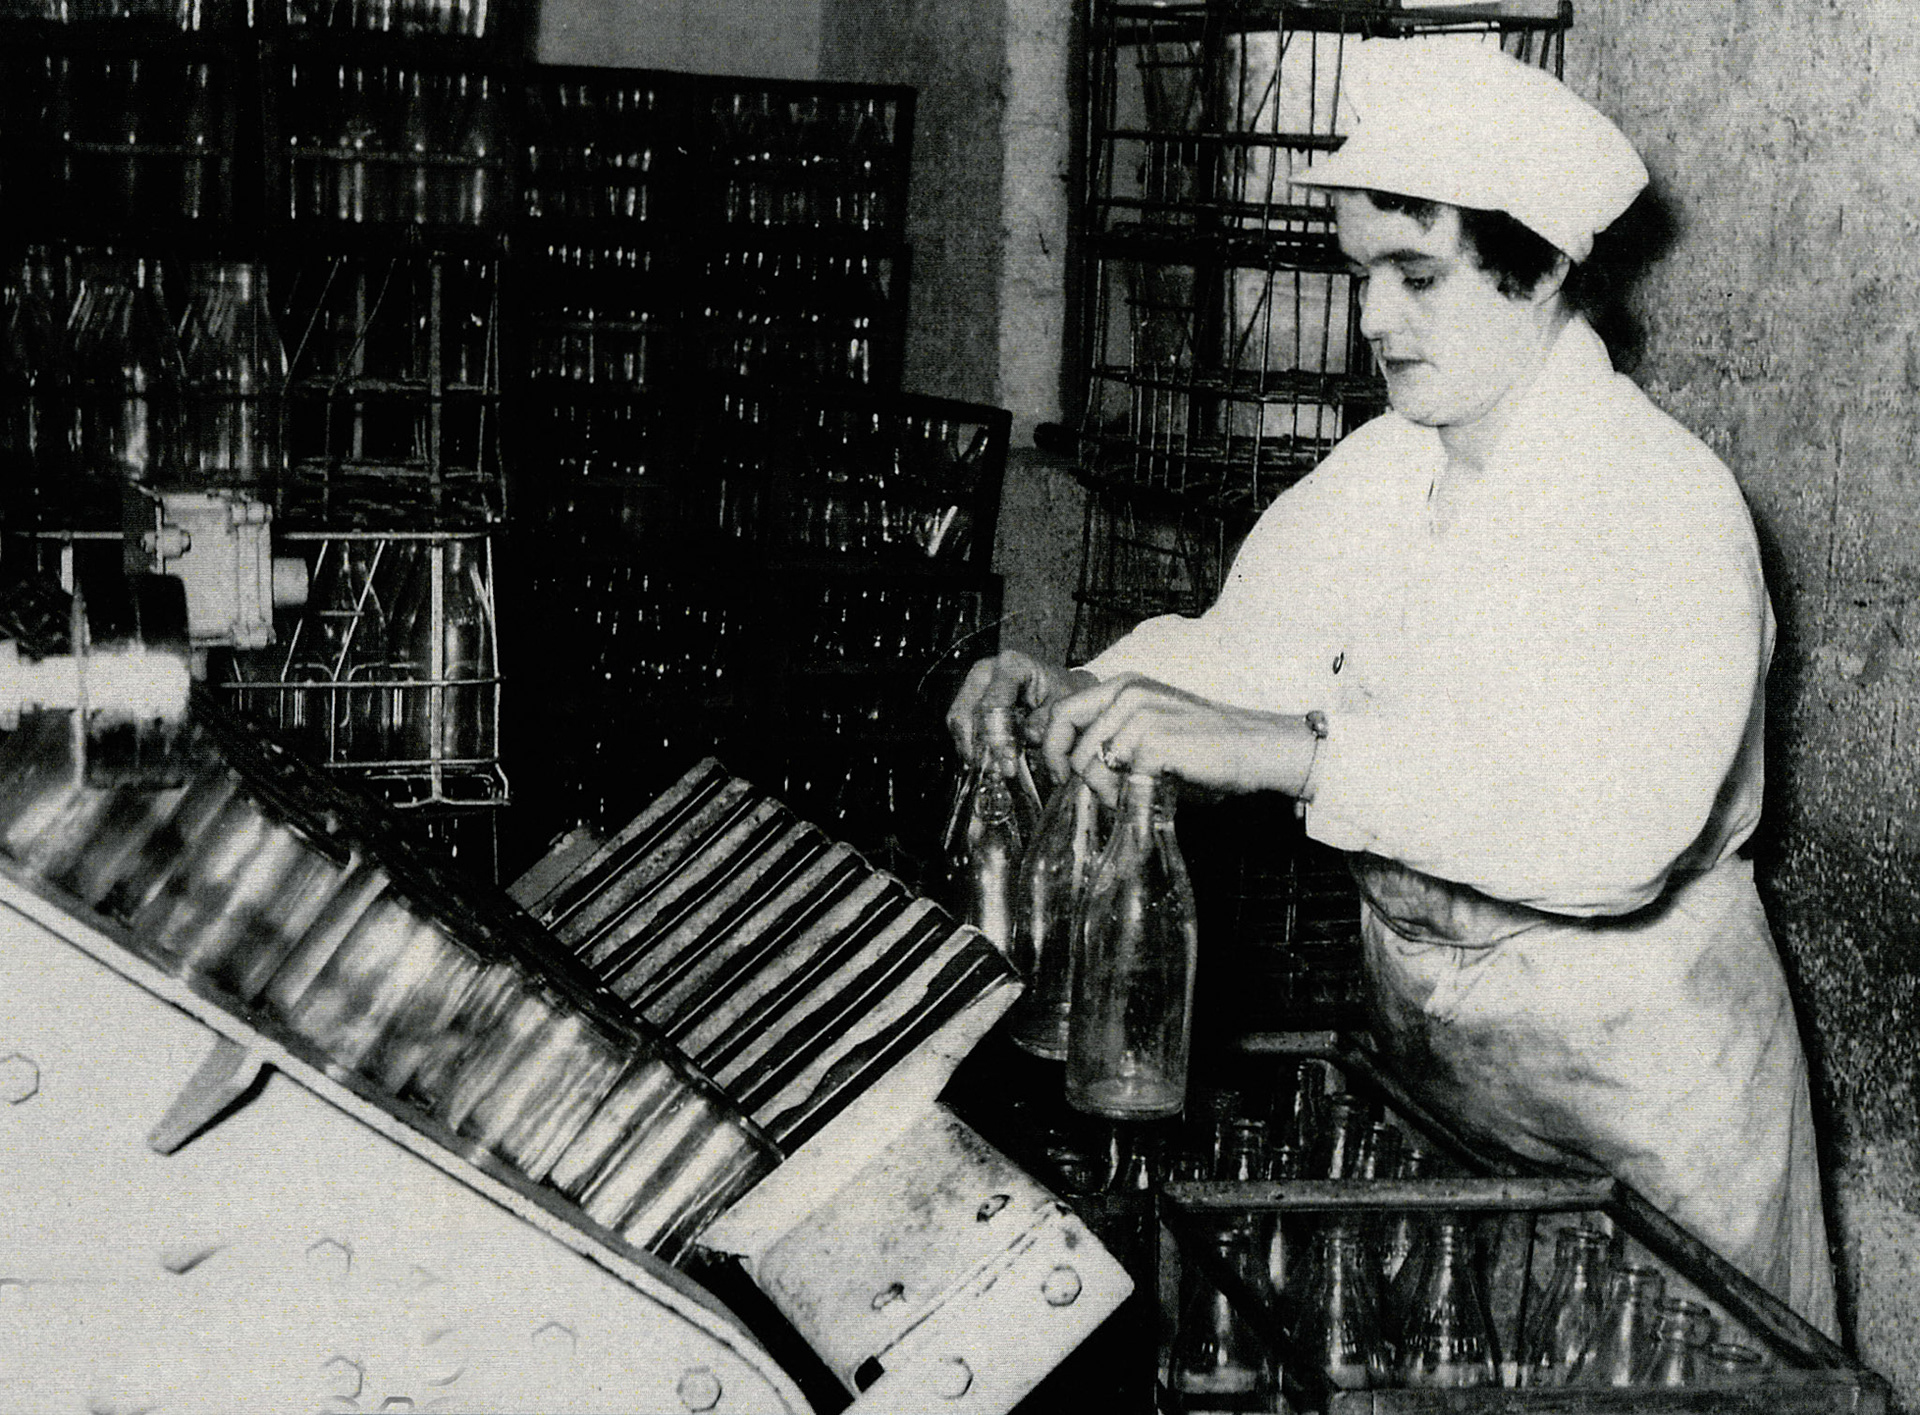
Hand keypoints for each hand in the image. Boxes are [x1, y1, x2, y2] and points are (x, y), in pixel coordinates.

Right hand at [945, 650, 1095, 766]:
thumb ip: (1044, 723)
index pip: (993, 704)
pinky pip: (960, 728)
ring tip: (993, 770)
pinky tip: (988, 762)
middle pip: (967, 712)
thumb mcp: (1062, 704)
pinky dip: (971, 747)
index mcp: (1011, 665)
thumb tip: (1024, 741)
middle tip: (996, 770)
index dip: (998, 737)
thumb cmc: (1060, 691)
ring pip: (959, 722)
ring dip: (972, 749)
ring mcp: (973, 684)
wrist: (1058, 685)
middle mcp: (986, 671)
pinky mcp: (968, 700)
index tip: (1008, 762)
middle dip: (979, 746)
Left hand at [1039, 673, 1320, 804]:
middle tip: (1098, 796)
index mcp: (1125, 686)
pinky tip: (1148, 797)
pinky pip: (1116, 779)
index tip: (1060, 775)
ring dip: (1105, 792)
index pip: (1062, 711)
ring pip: (1090, 765)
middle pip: (1071, 743)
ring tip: (1132, 797)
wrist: (1258, 748)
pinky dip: (1125, 798)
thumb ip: (1113, 736)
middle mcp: (1129, 693)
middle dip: (1077, 778)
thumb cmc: (1206, 748)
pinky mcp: (1154, 741)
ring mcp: (1141, 715)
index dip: (1051, 747)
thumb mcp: (1152, 728)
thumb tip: (1067, 766)